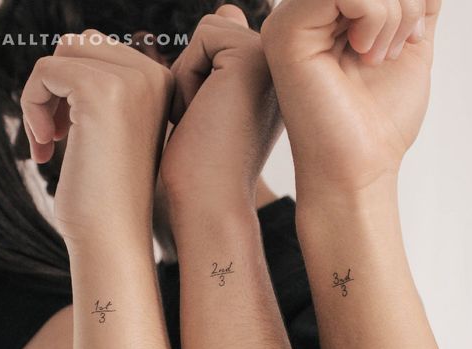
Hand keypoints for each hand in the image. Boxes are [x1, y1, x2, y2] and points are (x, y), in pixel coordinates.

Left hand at [21, 30, 172, 248]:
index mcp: (164, 84)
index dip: (72, 86)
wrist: (115, 235)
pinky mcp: (99, 92)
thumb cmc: (110, 193)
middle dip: (58, 86)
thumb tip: (71, 47)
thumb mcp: (116, 129)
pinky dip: (32, 106)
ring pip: (62, 53)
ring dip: (44, 95)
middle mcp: (154, 76)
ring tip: (49, 139)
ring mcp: (131, 82)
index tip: (68, 131)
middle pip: (81, 44)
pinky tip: (46, 148)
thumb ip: (107, 87)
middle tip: (56, 134)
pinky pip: (45, 71)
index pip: (101, 50)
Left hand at [159, 5, 280, 222]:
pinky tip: (204, 113)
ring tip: (204, 120)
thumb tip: (228, 7)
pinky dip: (189, 74)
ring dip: (190, 77)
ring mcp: (275, 63)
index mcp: (275, 85)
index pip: (225, 45)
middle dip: (194, 77)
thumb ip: (220, 55)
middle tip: (203, 125)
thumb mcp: (206, 106)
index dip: (200, 80)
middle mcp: (283, 73)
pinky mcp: (258, 58)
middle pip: (218, 34)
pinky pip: (206, 34)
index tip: (207, 128)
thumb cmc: (200, 169)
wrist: (208, 205)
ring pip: (212, 31)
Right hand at [261, 0, 441, 204]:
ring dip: (392, 12)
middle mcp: (300, 17)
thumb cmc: (378, 122)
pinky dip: (377, 16)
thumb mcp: (410, 44)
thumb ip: (414, 5)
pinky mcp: (286, 34)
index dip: (403, 3)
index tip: (405, 38)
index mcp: (323, 19)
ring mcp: (287, 23)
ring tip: (376, 57)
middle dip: (401, 3)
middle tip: (390, 49)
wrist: (359, 168)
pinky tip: (364, 53)